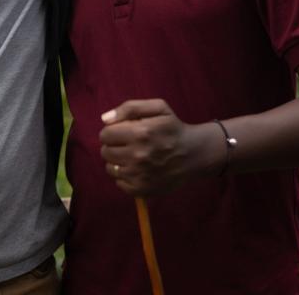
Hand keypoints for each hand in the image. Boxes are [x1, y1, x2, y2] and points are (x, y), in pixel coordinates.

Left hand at [99, 99, 217, 195]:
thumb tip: (104, 119)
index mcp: (140, 133)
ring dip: (117, 162)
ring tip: (130, 157)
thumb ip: (130, 108)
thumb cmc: (173, 128)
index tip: (120, 133)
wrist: (194, 153)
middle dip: (112, 146)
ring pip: (110, 168)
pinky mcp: (142, 189)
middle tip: (126, 145)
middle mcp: (138, 155)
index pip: (105, 134)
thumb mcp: (158, 108)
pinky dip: (124, 177)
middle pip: (105, 152)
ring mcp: (140, 175)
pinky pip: (119, 183)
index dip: (110, 132)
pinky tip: (136, 169)